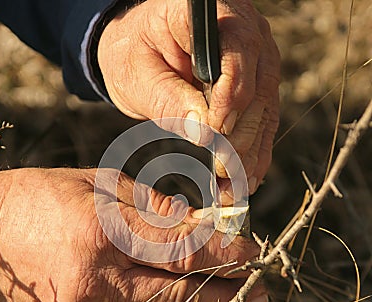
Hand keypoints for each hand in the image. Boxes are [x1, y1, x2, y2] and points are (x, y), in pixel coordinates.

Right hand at [0, 168, 267, 301]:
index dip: (225, 254)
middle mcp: (95, 282)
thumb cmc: (45, 197)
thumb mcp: (101, 185)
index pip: (181, 250)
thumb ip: (154, 208)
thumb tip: (202, 224)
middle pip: (179, 297)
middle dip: (228, 297)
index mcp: (101, 233)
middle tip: (261, 295)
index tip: (254, 254)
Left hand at [98, 0, 279, 195]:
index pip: (237, 55)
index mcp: (210, 14)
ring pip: (266, 108)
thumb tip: (205, 133)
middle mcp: (244, 32)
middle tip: (224, 172)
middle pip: (258, 87)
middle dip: (241, 136)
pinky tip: (248, 176)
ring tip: (237, 186)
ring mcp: (255, 58)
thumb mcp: (138, 75)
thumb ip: (169, 99)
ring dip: (253, 151)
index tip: (214, 136)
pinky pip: (263, 117)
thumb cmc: (133, 54)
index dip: (229, 100)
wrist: (137, 49)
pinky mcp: (254, 83)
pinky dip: (256, 149)